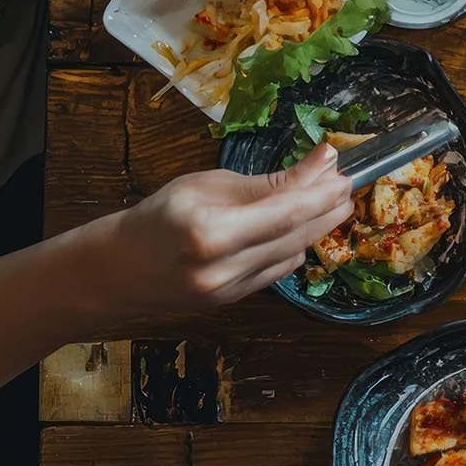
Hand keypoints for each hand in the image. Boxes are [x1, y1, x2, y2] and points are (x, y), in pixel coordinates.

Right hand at [96, 146, 353, 313]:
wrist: (118, 270)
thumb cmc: (158, 216)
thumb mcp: (206, 186)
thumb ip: (266, 182)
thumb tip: (321, 163)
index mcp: (209, 232)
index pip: (286, 212)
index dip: (322, 192)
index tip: (344, 171)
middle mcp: (223, 268)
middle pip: (296, 235)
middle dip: (328, 208)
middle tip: (347, 184)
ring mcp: (230, 291)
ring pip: (294, 254)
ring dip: (316, 226)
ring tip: (329, 200)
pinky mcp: (235, 302)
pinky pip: (280, 270)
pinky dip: (295, 245)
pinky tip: (301, 226)